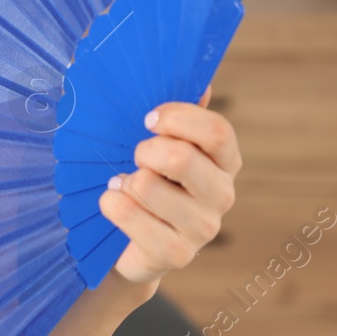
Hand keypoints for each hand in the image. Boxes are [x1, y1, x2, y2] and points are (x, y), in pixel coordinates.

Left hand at [98, 85, 241, 285]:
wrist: (128, 242)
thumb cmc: (144, 178)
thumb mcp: (156, 141)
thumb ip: (175, 113)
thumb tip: (200, 81)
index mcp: (224, 161)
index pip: (217, 131)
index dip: (179, 118)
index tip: (148, 118)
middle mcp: (222, 194)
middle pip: (182, 158)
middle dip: (145, 151)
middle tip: (134, 156)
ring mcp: (202, 228)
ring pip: (149, 186)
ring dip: (124, 180)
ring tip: (122, 184)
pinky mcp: (176, 254)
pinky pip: (131, 215)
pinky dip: (112, 204)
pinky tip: (113, 203)